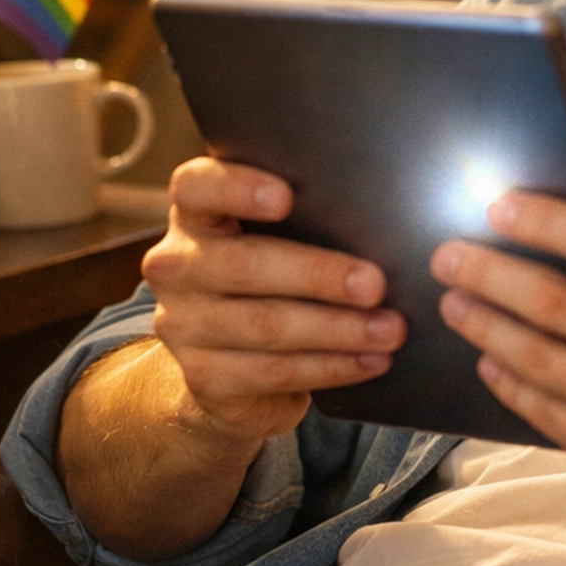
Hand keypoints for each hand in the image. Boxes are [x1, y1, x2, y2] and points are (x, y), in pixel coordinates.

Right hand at [142, 157, 406, 447]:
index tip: (287, 197)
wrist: (226, 365)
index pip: (195, 188)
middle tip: (376, 285)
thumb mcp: (273, 238)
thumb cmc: (269, 278)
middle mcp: (176, 266)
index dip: (237, 188)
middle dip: (318, 275)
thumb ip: (306, 218)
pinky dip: (331, 367)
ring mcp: (182, 325)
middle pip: (244, 264)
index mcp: (194, 216)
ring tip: (389, 330)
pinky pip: (274, 371)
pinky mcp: (203, 378)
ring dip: (337, 329)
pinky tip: (369, 361)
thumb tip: (383, 220)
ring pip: (265, 325)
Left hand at [430, 168, 565, 549]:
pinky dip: (511, 382)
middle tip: (449, 255)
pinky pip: (548, 413)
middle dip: (488, 273)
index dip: (545, 221)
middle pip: (556, 302)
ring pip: (540, 360)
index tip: (499, 206)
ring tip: (455, 302)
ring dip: (486, 327)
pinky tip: (490, 358)